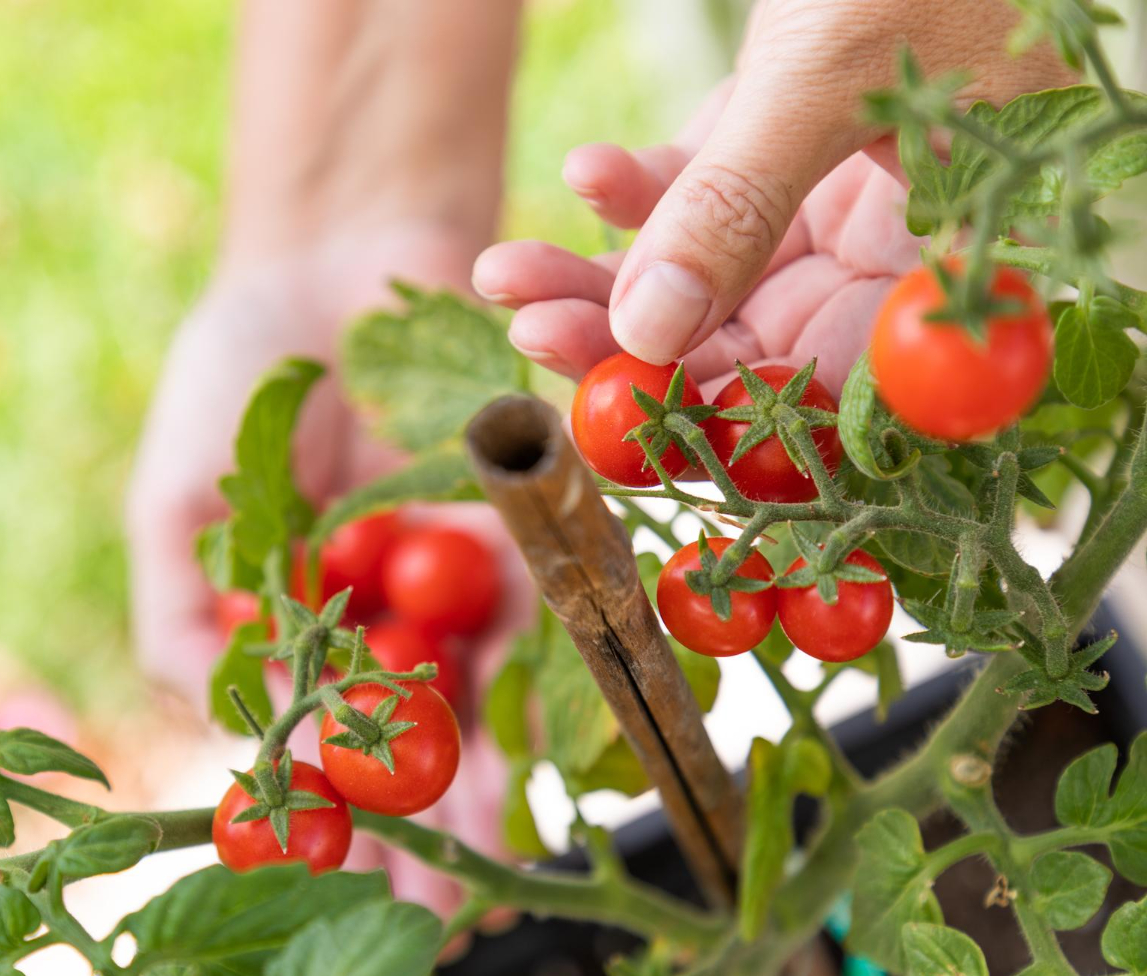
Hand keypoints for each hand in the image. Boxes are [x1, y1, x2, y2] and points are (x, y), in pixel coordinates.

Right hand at [125, 223, 532, 912]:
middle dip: (411, 834)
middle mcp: (384, 618)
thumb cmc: (234, 376)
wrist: (334, 259)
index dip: (320, 818)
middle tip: (423, 913)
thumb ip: (179, 614)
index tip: (326, 884)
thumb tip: (214, 724)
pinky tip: (520, 766)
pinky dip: (528, 694)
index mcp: (300, 623)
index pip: (310, 741)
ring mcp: (459, 580)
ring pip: (472, 705)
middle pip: (399, 744)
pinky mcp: (528, 528)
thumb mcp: (177, 501)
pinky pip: (535, 622)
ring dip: (475, 794)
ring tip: (474, 875)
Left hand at [474, 0, 1073, 393]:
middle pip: (747, 341)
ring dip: (600, 274)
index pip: (832, 388)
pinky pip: (693, 191)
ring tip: (507, 270)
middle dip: (628, 343)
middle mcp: (894, 249)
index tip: (613, 413)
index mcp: (954, 261)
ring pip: (701, 273)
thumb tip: (652, 335)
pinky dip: (634, 189)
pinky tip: (584, 170)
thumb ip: (745, 203)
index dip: (717, 416)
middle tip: (531, 334)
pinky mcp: (783, 139)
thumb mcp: (832, 74)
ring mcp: (834, 197)